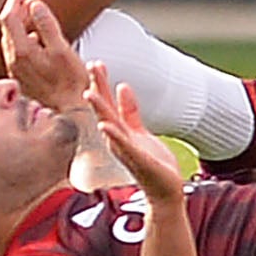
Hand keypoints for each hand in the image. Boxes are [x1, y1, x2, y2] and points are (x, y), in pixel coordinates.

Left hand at [0, 0, 89, 111]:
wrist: (67, 113)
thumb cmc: (69, 84)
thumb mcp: (62, 49)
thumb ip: (46, 25)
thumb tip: (35, 5)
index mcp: (21, 51)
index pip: (9, 16)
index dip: (16, 0)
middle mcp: (13, 60)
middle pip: (7, 26)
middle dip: (18, 9)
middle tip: (32, 1)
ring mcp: (15, 69)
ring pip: (10, 38)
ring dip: (20, 23)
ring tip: (35, 16)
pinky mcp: (20, 76)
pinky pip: (15, 50)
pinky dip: (23, 37)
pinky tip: (36, 39)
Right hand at [81, 66, 186, 204]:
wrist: (165, 192)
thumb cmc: (152, 164)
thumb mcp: (139, 131)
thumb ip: (129, 111)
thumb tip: (123, 86)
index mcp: (119, 131)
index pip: (107, 103)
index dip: (101, 83)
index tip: (95, 63)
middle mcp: (118, 140)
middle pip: (105, 109)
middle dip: (98, 87)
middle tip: (91, 64)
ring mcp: (126, 150)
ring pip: (110, 125)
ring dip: (99, 109)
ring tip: (90, 93)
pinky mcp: (138, 161)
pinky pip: (124, 146)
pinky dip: (114, 135)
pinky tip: (106, 125)